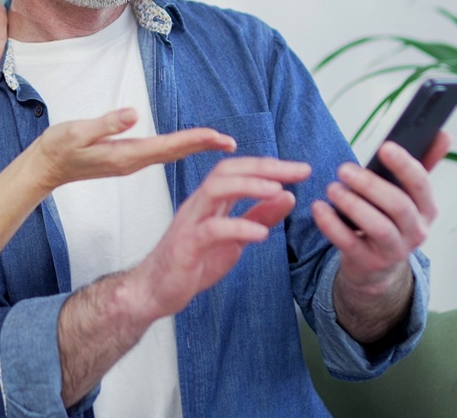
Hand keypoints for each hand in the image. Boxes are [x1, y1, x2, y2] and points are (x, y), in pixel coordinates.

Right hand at [27, 108, 236, 190]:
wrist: (44, 169)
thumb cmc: (57, 149)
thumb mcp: (76, 133)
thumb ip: (105, 124)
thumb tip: (133, 114)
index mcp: (125, 155)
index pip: (167, 146)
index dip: (194, 140)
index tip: (218, 137)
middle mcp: (132, 161)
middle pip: (175, 152)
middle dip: (203, 145)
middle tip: (231, 142)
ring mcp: (128, 162)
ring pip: (168, 153)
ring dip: (193, 146)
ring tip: (216, 141)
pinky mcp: (123, 159)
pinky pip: (158, 154)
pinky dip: (177, 148)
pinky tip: (185, 145)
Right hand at [129, 157, 309, 319]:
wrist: (156, 291)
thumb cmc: (192, 262)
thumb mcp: (234, 238)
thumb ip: (257, 216)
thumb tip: (287, 196)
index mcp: (210, 200)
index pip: (238, 170)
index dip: (270, 166)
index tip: (301, 170)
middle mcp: (199, 204)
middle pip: (227, 170)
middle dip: (265, 168)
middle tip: (299, 171)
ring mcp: (190, 222)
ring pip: (215, 189)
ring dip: (249, 186)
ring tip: (278, 190)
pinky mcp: (186, 245)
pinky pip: (212, 229)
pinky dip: (238, 228)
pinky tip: (262, 235)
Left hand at [310, 131, 448, 340]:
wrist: (376, 267)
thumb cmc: (389, 219)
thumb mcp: (407, 195)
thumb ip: (422, 164)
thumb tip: (443, 134)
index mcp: (427, 210)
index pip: (421, 185)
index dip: (404, 165)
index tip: (385, 147)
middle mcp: (416, 232)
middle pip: (398, 206)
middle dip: (370, 185)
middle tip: (344, 169)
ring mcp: (393, 251)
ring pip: (377, 227)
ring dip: (352, 204)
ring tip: (332, 188)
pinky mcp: (368, 263)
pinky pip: (349, 243)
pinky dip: (331, 224)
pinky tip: (318, 208)